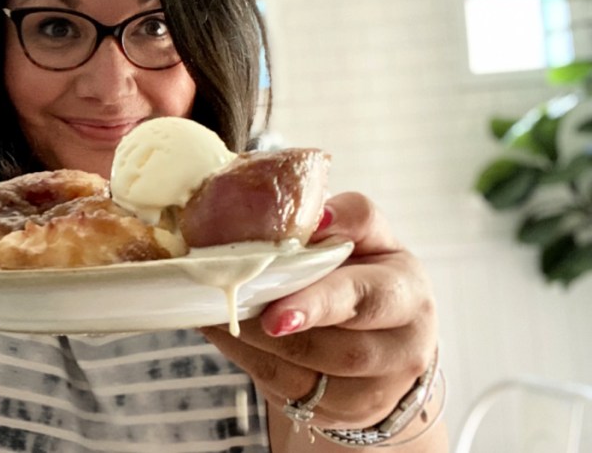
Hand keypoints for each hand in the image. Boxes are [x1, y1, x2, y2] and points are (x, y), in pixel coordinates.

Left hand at [201, 192, 438, 429]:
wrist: (382, 341)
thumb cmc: (365, 276)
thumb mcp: (369, 240)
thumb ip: (352, 218)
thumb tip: (318, 215)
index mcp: (408, 292)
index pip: (371, 298)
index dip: (321, 304)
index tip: (275, 314)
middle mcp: (403, 347)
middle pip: (345, 350)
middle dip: (284, 333)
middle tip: (237, 313)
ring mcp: (375, 390)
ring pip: (309, 376)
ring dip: (256, 345)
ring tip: (219, 314)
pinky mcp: (342, 414)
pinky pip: (287, 392)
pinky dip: (248, 360)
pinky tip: (224, 332)